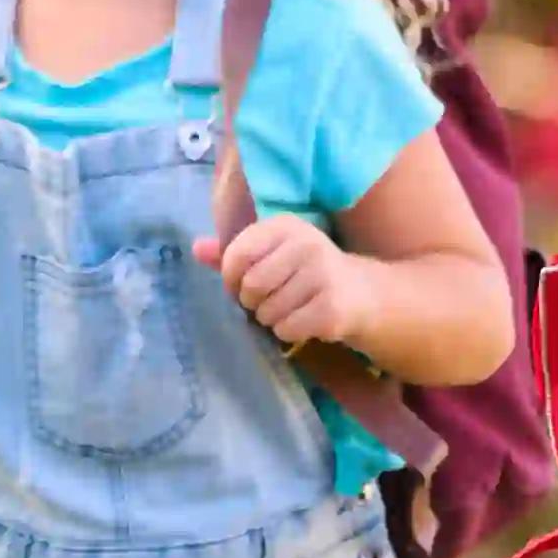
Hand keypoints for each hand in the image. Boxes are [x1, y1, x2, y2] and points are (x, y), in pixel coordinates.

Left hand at [203, 211, 365, 349]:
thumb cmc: (306, 271)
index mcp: (285, 226)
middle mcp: (306, 244)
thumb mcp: (272, 254)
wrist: (362, 293)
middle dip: (252, 302)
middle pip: (251, 287)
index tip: (241, 284)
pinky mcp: (331, 307)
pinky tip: (304, 321)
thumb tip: (195, 249)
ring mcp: (322, 276)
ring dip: (271, 319)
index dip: (231, 278)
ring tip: (290, 308)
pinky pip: (286, 328)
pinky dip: (288, 331)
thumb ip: (234, 253)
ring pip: (267, 312)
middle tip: (268, 300)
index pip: (237, 255)